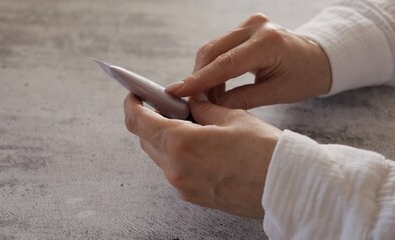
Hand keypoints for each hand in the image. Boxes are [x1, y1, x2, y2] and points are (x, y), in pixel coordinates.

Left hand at [123, 93, 280, 217]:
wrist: (286, 188)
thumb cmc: (264, 150)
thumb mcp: (231, 117)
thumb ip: (201, 108)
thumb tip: (188, 102)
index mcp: (180, 144)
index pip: (137, 121)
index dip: (132, 104)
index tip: (135, 94)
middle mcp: (175, 169)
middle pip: (146, 138)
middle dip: (151, 119)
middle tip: (169, 105)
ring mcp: (183, 186)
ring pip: (159, 155)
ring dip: (166, 137)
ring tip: (190, 125)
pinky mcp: (193, 196)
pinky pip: (175, 170)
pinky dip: (178, 154)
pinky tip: (200, 146)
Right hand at [166, 14, 331, 108]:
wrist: (318, 59)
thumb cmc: (303, 77)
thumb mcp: (276, 94)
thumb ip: (241, 99)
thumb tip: (210, 106)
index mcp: (268, 43)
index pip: (225, 64)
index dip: (199, 80)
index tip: (177, 92)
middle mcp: (256, 27)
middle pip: (212, 51)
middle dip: (198, 77)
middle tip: (192, 101)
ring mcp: (249, 24)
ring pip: (212, 48)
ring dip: (204, 73)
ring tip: (206, 97)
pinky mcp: (244, 28)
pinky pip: (219, 47)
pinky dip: (212, 67)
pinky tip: (214, 85)